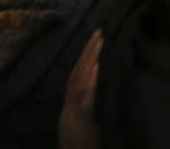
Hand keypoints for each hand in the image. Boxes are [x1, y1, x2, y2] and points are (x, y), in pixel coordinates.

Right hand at [58, 29, 101, 148]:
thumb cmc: (77, 145)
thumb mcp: (81, 124)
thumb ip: (84, 107)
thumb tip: (92, 88)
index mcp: (71, 104)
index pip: (77, 76)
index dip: (84, 57)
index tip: (95, 40)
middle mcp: (70, 104)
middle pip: (77, 72)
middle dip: (88, 51)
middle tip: (99, 31)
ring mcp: (73, 110)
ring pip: (79, 80)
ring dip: (89, 60)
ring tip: (98, 41)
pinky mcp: (78, 119)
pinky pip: (83, 97)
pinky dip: (89, 81)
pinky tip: (96, 66)